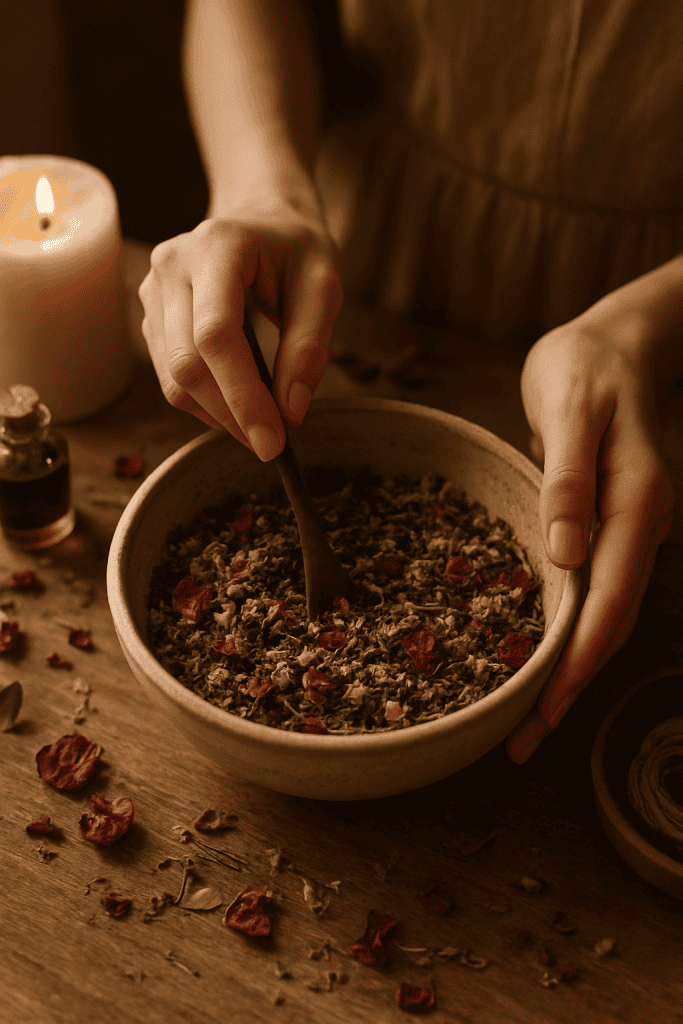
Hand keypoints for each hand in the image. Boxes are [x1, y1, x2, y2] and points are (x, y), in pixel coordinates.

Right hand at [138, 204, 342, 460]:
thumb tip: (291, 411)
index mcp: (217, 247)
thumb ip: (310, 346)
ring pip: (173, 378)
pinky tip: (238, 403)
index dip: (243, 396)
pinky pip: (171, 375)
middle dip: (231, 415)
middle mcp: (172, 265)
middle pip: (188, 364)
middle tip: (272, 444)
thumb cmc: (296, 249)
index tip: (273, 441)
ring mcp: (154, 290)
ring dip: (218, 415)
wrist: (261, 219)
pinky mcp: (152, 316)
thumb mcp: (324, 286)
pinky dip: (206, 403)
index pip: (217, 336)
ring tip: (261, 424)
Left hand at [506, 325, 673, 761]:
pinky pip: (592, 589)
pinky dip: (566, 628)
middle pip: (608, 624)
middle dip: (567, 686)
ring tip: (524, 714)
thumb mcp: (570, 408)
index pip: (609, 604)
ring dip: (566, 666)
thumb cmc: (586, 366)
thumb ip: (567, 479)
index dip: (575, 666)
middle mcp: (642, 527)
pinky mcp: (608, 525)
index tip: (540, 716)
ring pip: (602, 613)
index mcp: (637, 504)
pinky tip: (537, 649)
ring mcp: (629, 529)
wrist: (615, 342)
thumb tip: (567, 556)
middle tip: (520, 741)